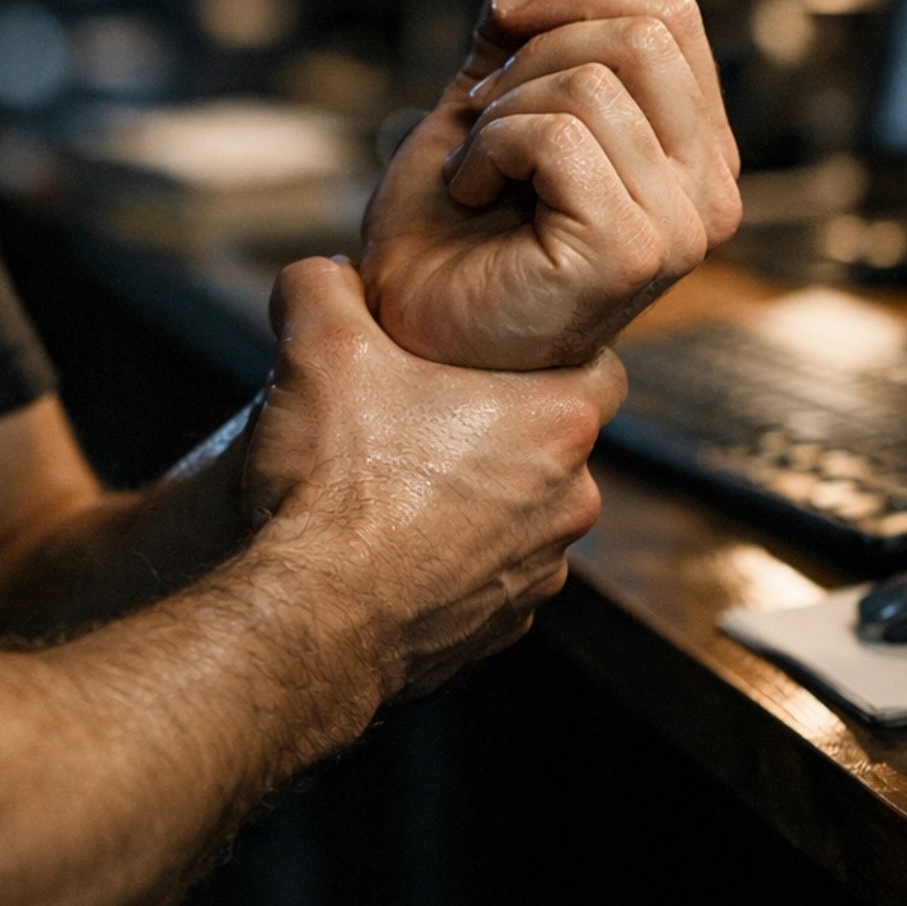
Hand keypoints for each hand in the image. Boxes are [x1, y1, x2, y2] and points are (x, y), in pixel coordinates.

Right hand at [246, 256, 619, 699]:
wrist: (310, 621)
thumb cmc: (334, 488)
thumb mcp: (318, 345)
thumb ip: (324, 286)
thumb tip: (324, 277)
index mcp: (553, 421)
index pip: (596, 360)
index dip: (539, 347)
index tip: (487, 347)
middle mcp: (569, 501)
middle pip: (551, 438)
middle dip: (494, 421)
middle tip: (420, 409)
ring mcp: (538, 573)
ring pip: (521, 510)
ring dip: (473, 494)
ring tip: (394, 481)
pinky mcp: (499, 628)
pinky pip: (488, 574)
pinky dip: (450, 558)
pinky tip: (387, 544)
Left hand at [359, 0, 740, 371]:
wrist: (408, 325)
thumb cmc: (448, 233)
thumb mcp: (482, 105)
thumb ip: (514, 36)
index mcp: (691, 149)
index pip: (670, 15)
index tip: (501, 27)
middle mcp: (708, 191)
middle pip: (644, 34)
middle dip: (534, 49)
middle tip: (482, 110)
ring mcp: (680, 229)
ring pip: (595, 81)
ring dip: (502, 109)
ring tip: (478, 164)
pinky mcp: (630, 252)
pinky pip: (559, 136)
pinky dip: (490, 147)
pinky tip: (474, 193)